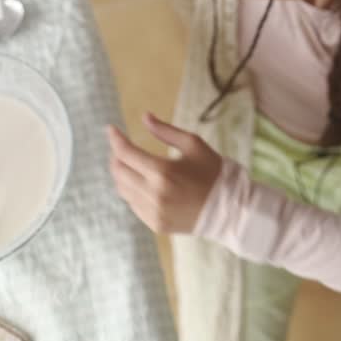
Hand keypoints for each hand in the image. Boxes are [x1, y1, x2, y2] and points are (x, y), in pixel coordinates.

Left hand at [108, 113, 222, 234]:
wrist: (229, 209)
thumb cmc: (212, 172)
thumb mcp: (193, 144)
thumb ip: (166, 131)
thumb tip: (144, 117)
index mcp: (163, 171)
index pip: (126, 153)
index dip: (115, 139)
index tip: (111, 129)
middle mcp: (154, 194)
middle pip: (119, 171)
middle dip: (116, 155)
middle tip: (121, 146)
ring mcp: (153, 212)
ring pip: (123, 189)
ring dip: (122, 173)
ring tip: (129, 163)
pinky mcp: (155, 224)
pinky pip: (133, 204)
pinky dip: (132, 190)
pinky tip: (142, 182)